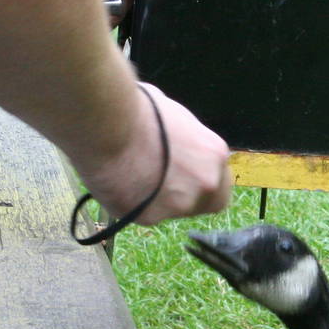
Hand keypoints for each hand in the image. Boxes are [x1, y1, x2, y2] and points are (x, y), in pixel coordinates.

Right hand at [77, 84, 231, 224]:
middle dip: (191, 197)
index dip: (202, 179)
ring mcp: (180, 204)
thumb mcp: (175, 118)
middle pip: (208, 202)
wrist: (108, 125)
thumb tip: (175, 140)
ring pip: (175, 210)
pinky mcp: (150, 217)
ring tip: (133, 177)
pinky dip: (134, 204)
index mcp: (214, 153)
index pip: (220, 179)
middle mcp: (205, 182)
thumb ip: (185, 140)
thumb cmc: (136, 110)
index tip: (186, 175)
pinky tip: (120, 184)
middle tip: (165, 185)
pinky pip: (145, 214)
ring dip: (160, 200)